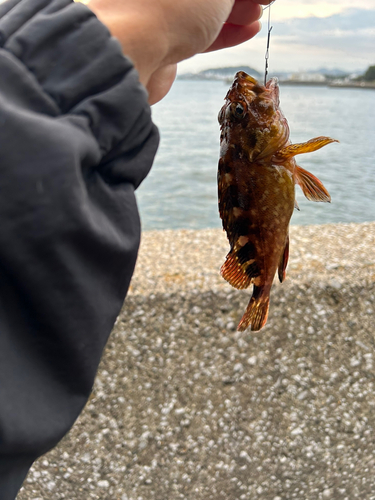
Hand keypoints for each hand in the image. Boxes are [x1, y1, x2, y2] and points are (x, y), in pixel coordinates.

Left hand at [89, 0, 273, 103]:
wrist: (132, 52)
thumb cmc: (170, 3)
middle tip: (265, 0)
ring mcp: (162, 11)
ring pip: (206, 9)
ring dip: (236, 11)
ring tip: (258, 14)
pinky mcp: (164, 40)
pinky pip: (200, 32)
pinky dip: (225, 32)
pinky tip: (248, 30)